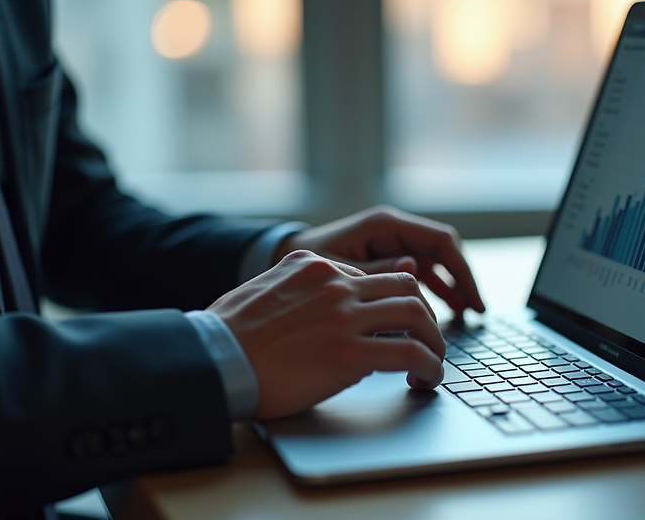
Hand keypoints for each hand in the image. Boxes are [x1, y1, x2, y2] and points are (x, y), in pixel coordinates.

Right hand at [208, 250, 445, 418]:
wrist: (211, 362)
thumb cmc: (228, 337)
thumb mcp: (265, 292)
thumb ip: (300, 291)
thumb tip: (324, 308)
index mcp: (313, 265)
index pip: (374, 277)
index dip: (393, 304)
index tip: (399, 327)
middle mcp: (334, 283)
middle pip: (406, 288)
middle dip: (424, 318)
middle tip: (426, 343)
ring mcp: (344, 315)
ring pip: (418, 315)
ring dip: (434, 341)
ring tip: (431, 365)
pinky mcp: (349, 352)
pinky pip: (410, 352)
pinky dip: (429, 365)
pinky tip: (426, 379)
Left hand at [276, 206, 484, 315]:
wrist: (276, 261)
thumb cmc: (303, 264)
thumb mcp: (340, 271)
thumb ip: (375, 272)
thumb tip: (413, 272)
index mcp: (384, 225)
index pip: (441, 241)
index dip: (462, 271)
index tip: (472, 300)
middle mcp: (392, 231)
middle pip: (443, 252)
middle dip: (461, 281)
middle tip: (474, 312)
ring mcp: (390, 244)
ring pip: (433, 264)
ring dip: (449, 288)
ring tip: (464, 317)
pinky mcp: (384, 260)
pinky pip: (418, 273)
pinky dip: (431, 291)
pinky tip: (441, 313)